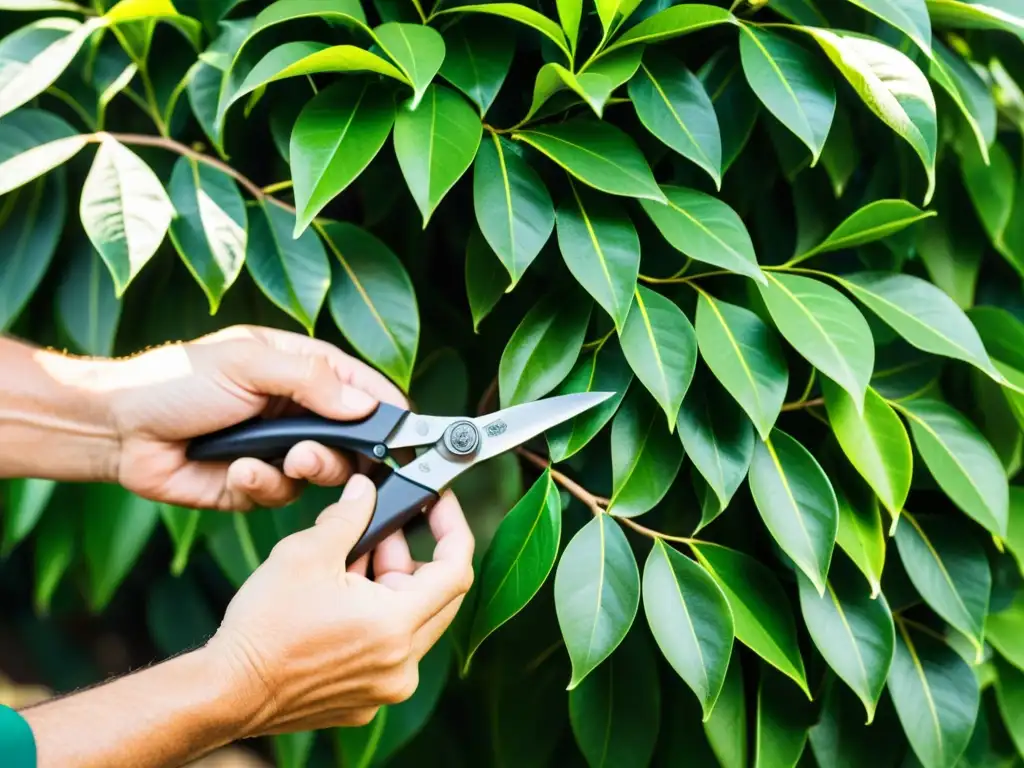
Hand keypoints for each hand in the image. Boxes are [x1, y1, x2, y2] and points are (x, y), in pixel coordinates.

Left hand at [96, 325, 406, 509]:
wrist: (119, 431)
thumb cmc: (178, 381)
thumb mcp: (249, 364)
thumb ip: (312, 381)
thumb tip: (367, 405)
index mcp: (305, 370)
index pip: (367, 390)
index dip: (391, 413)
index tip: (412, 436)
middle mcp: (300, 411)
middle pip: (357, 440)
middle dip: (348, 453)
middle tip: (322, 454)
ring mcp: (281, 450)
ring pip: (326, 473)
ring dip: (306, 469)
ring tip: (280, 460)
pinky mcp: (259, 486)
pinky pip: (283, 495)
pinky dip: (263, 485)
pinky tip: (236, 471)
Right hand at [205, 475, 474, 733]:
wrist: (226, 692)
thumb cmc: (263, 627)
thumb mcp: (306, 552)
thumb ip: (349, 515)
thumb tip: (366, 489)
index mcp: (396, 625)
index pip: (457, 569)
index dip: (452, 528)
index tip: (439, 504)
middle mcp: (402, 664)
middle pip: (438, 597)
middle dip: (412, 556)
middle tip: (381, 531)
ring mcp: (387, 687)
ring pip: (413, 623)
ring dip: (392, 587)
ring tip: (348, 565)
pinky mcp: (367, 700)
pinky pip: (391, 651)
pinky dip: (377, 620)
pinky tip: (340, 602)